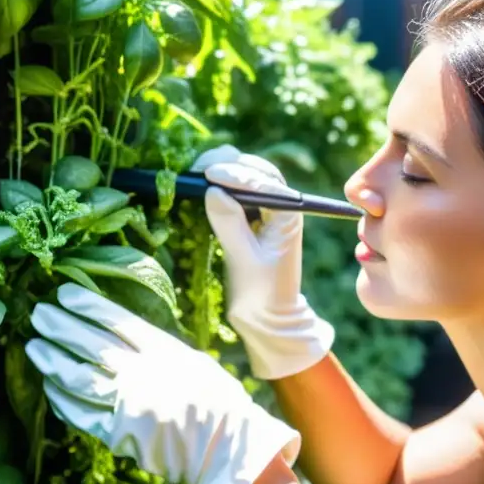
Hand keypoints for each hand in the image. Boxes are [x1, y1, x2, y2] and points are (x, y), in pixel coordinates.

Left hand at [25, 283, 300, 483]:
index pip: (117, 321)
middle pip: (92, 344)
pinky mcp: (120, 434)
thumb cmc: (217, 405)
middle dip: (61, 327)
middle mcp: (143, 373)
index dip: (87, 306)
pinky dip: (62, 400)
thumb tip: (124, 335)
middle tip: (38, 315)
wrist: (227, 451)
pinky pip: (81, 415)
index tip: (64, 294)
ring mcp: (129, 404)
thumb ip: (159, 351)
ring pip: (79, 377)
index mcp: (164, 351)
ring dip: (52, 361)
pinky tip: (49, 387)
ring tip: (34, 347)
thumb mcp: (193, 363)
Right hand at [191, 145, 334, 379]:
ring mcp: (265, 212)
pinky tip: (199, 185)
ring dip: (221, 170)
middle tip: (198, 167)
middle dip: (227, 164)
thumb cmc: (260, 295)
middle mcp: (280, 207)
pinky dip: (218, 186)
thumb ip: (230, 224)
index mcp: (288, 214)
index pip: (263, 182)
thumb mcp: (244, 261)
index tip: (208, 174)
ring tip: (196, 172)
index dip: (235, 174)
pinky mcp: (249, 220)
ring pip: (245, 178)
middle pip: (256, 170)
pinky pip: (235, 194)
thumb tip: (213, 191)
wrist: (267, 320)